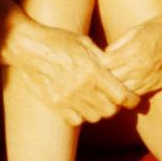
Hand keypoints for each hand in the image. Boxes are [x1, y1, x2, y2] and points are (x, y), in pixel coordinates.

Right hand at [7, 22, 139, 125]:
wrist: (27, 47)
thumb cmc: (57, 40)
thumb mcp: (84, 42)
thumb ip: (102, 58)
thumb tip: (117, 68)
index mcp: (92, 71)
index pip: (121, 96)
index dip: (131, 100)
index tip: (134, 99)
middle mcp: (81, 88)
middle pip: (110, 110)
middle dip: (116, 105)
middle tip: (113, 97)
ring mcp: (66, 99)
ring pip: (94, 117)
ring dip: (99, 110)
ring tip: (96, 99)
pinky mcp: (54, 105)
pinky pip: (76, 120)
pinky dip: (82, 115)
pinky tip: (80, 103)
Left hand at [101, 7, 161, 95]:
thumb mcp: (138, 29)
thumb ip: (120, 44)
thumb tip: (105, 55)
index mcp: (132, 51)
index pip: (104, 65)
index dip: (95, 64)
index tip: (89, 63)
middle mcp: (140, 67)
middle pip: (111, 80)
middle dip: (101, 79)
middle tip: (93, 77)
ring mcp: (149, 77)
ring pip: (123, 91)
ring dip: (114, 88)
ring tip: (104, 85)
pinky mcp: (157, 84)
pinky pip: (136, 93)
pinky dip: (128, 91)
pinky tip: (122, 87)